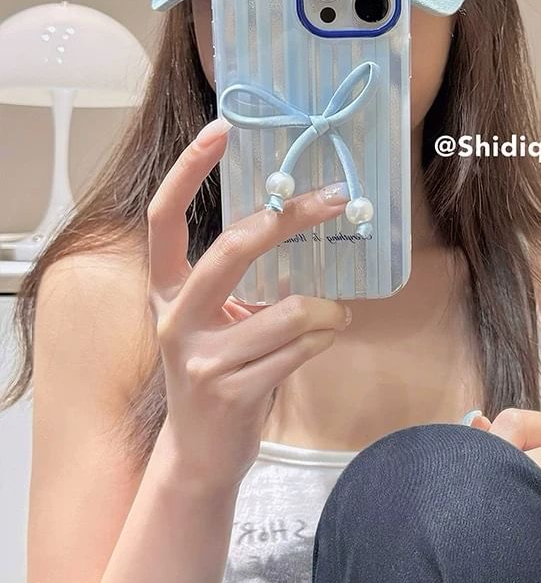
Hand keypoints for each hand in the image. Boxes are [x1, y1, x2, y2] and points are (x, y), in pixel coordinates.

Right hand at [146, 118, 352, 491]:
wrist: (200, 454)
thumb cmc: (222, 370)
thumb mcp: (217, 318)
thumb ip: (243, 276)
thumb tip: (298, 215)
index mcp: (167, 290)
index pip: (164, 216)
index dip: (188, 170)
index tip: (222, 128)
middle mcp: (174, 317)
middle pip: (235, 247)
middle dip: (291, 218)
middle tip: (336, 198)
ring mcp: (199, 356)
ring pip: (289, 310)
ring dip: (328, 309)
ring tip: (335, 315)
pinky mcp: (230, 390)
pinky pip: (300, 347)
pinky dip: (327, 336)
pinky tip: (327, 338)